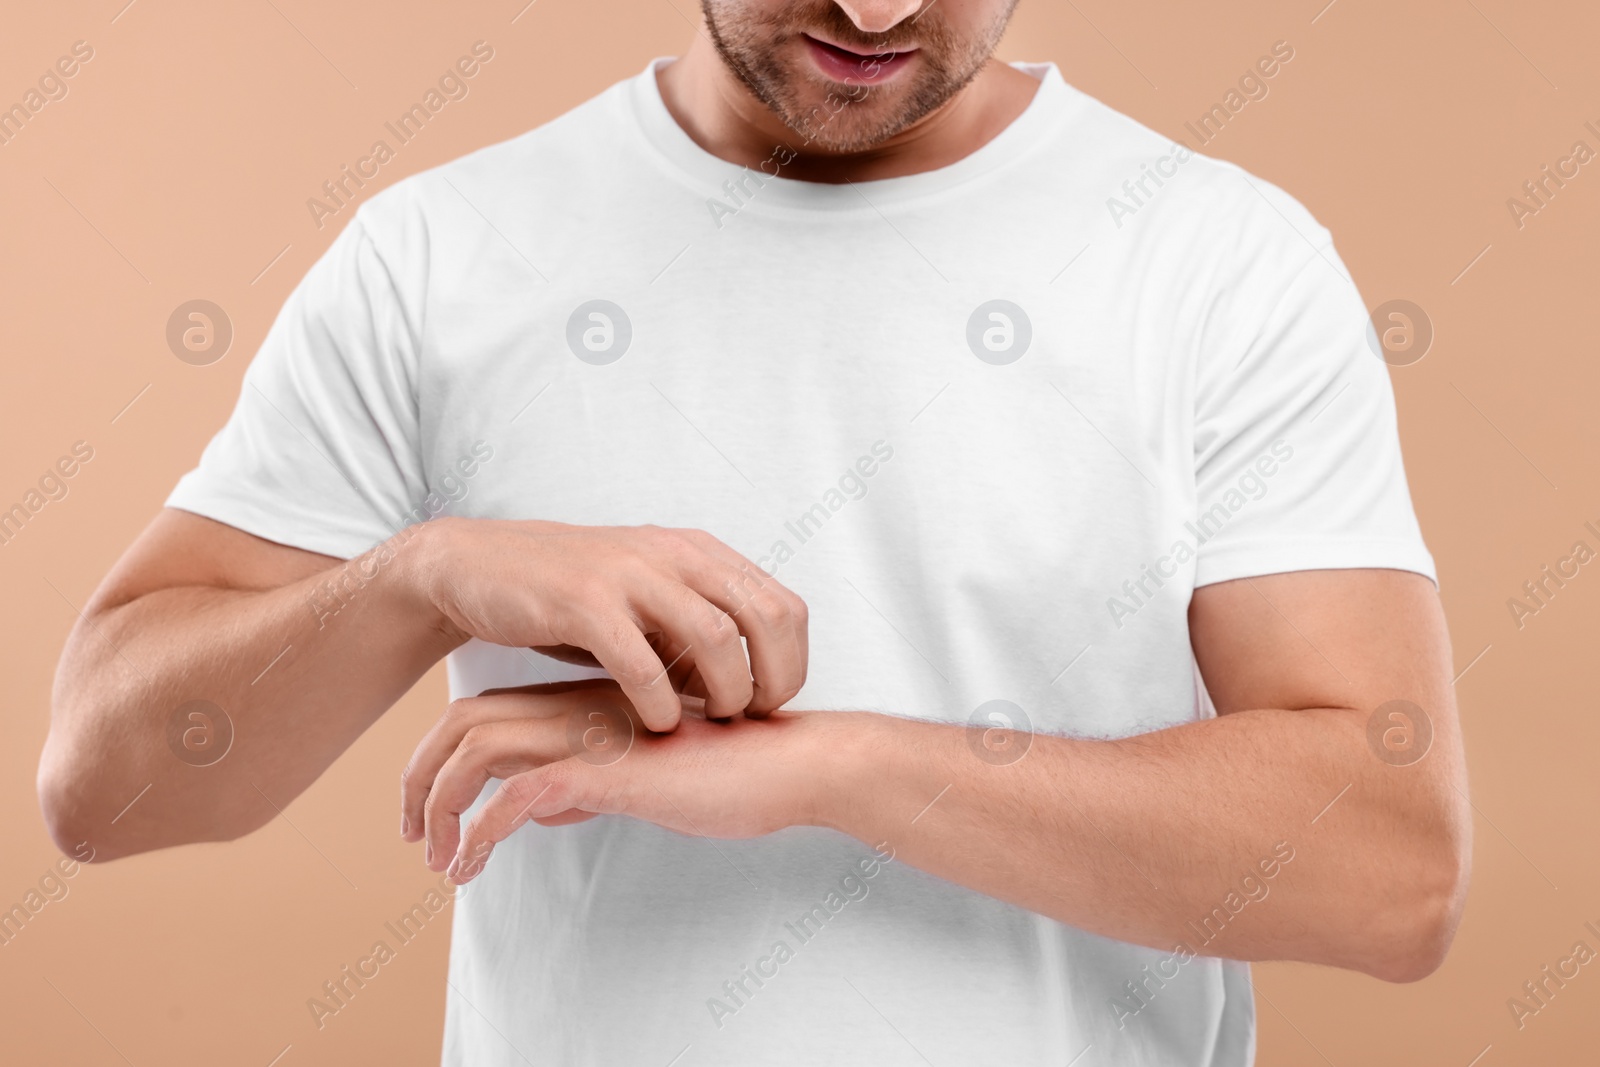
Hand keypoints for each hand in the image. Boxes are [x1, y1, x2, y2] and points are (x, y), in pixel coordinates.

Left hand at [399, 681, 838, 882]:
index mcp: (589, 700)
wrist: (796, 762)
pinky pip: (518, 797)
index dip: (447, 755)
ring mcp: (591, 734)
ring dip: (438, 804)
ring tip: (433, 858)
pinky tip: (470, 866)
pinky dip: (480, 832)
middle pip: (466, 719)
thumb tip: (551, 810)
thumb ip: (597, 782)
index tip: (432, 808)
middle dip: (419, 774)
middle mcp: (580, 707)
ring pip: (478, 749)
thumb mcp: (650, 775)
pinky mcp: (609, 770)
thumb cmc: (738, 770)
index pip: (491, 709)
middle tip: (408, 831)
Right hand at [405, 519, 807, 729]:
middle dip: (772, 680)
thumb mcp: (648, 605)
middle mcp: (675, 555)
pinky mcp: (584, 602)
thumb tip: (747, 691)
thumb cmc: (572, 600)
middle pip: (766, 617)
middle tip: (751, 719)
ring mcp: (630, 574)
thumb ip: (697, 638)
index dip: (792, 664)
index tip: (772, 704)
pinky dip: (659, 701)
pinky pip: (642, 661)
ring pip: (715, 636)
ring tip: (709, 722)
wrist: (478, 566)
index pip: (785, 606)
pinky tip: (655, 724)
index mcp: (699, 553)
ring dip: (725, 692)